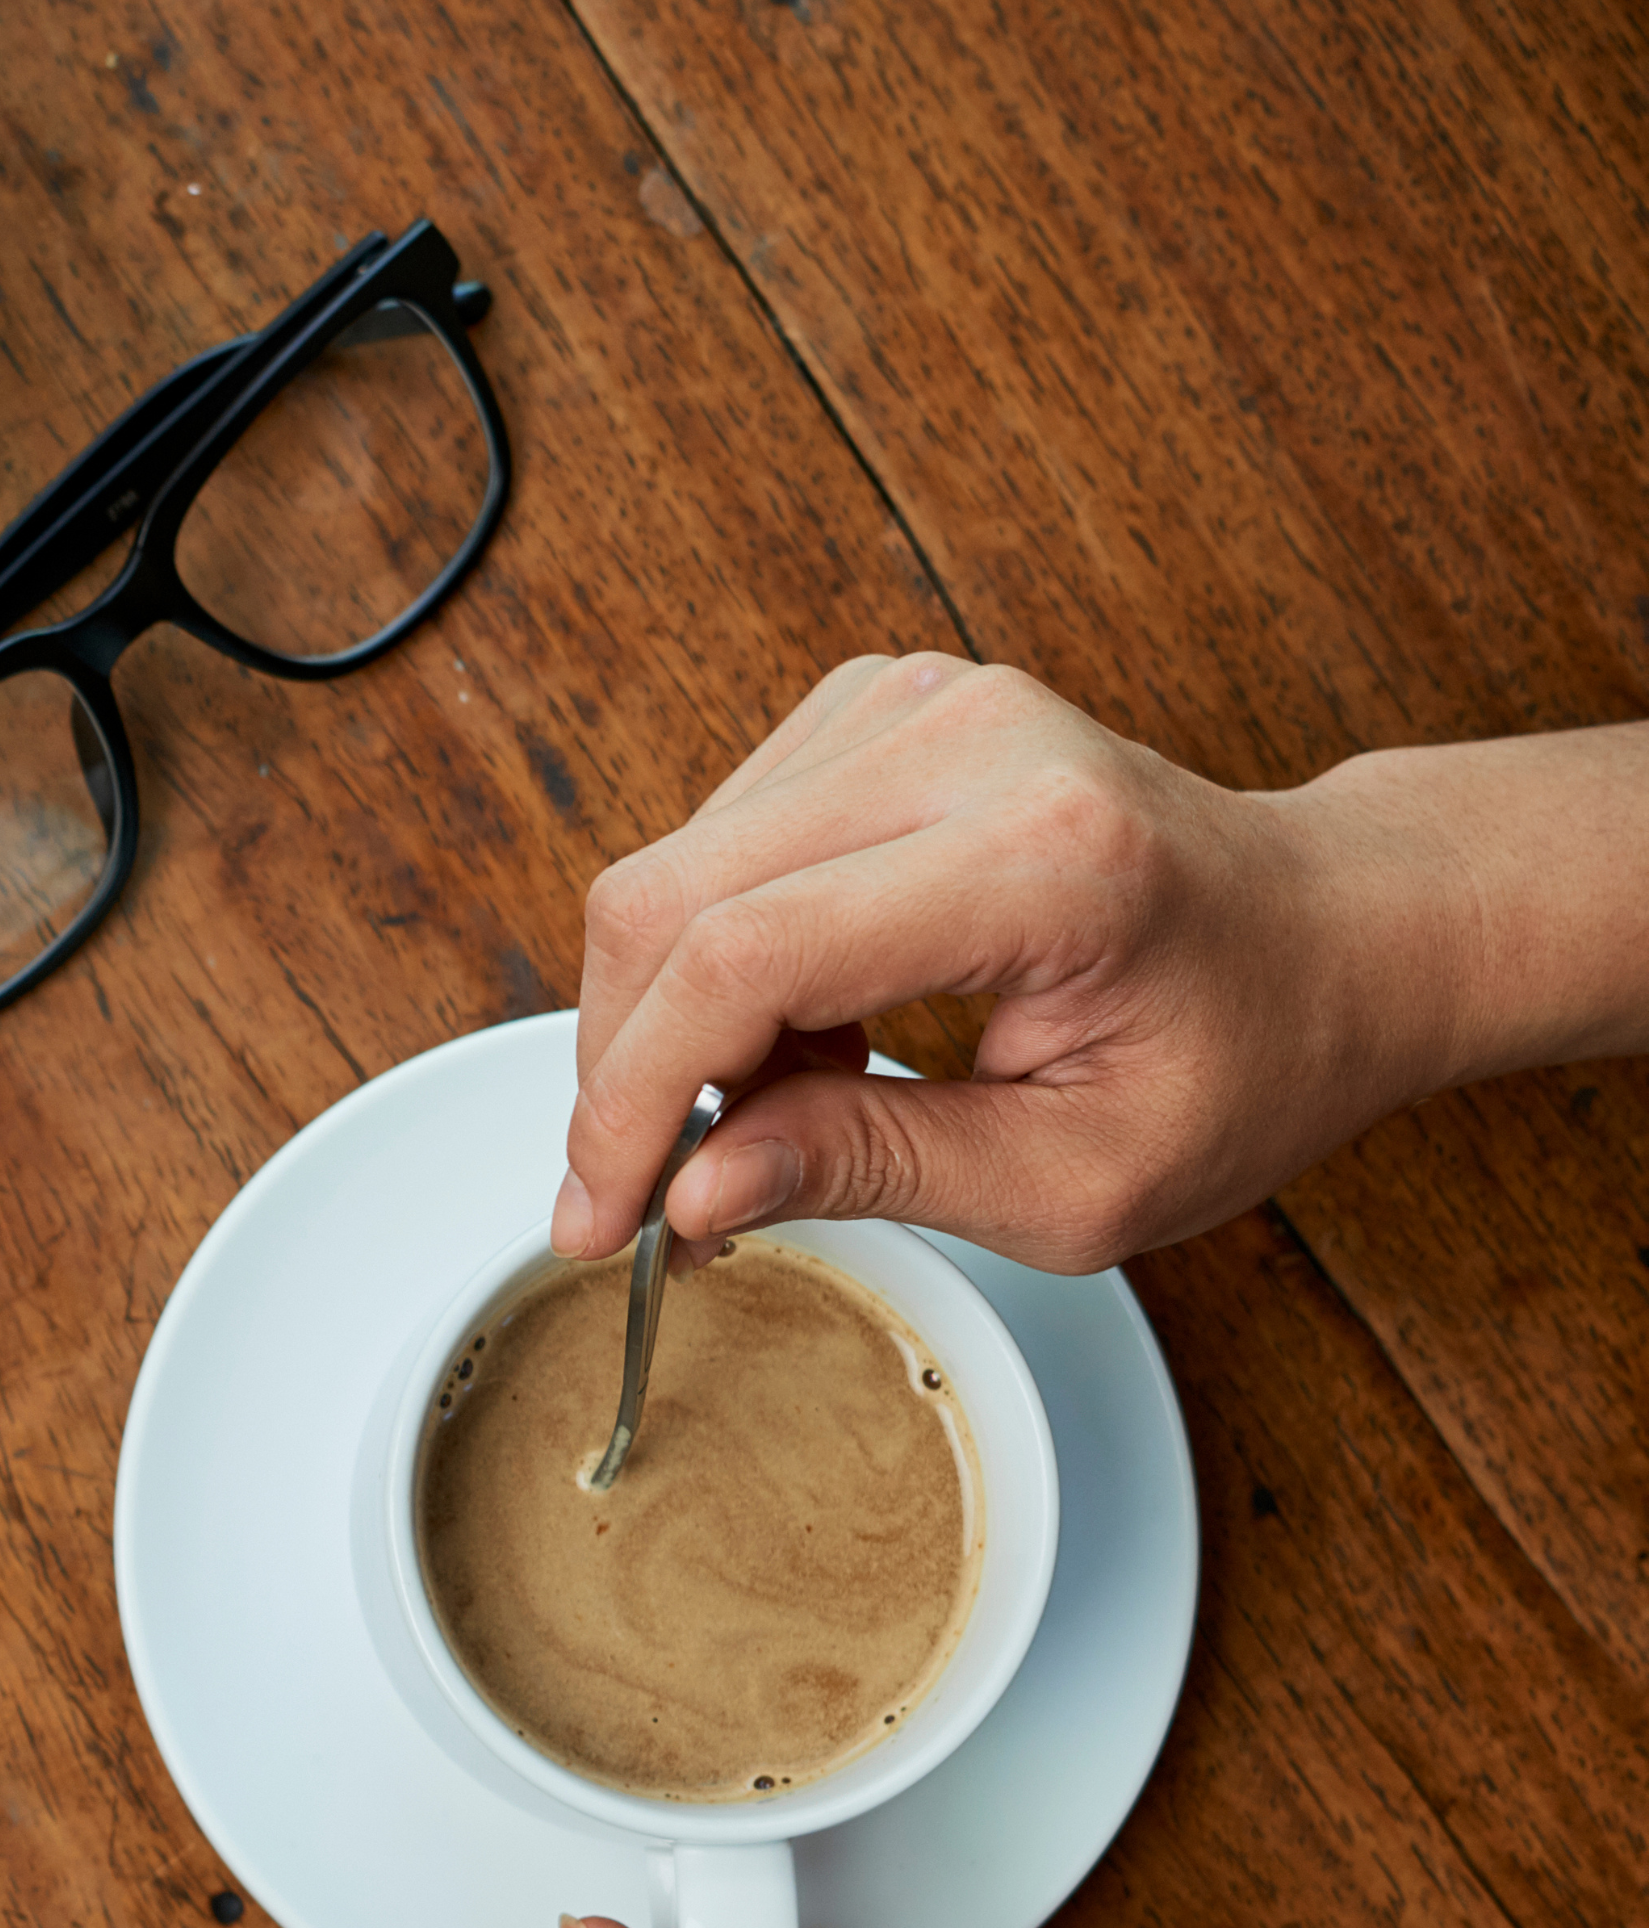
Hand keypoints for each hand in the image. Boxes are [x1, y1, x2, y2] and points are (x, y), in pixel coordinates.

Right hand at [556, 657, 1636, 1272]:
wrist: (1330, 931)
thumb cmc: (1241, 1056)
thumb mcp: (1079, 1179)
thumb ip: (875, 1171)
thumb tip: (693, 1195)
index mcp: (1043, 856)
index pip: (746, 954)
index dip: (636, 1100)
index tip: (600, 1220)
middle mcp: (969, 742)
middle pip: (670, 898)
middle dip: (623, 1070)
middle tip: (651, 1194)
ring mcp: (917, 703)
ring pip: (670, 872)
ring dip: (674, 1020)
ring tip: (779, 1109)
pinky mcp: (879, 706)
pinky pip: (712, 842)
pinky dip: (716, 960)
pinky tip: (803, 1028)